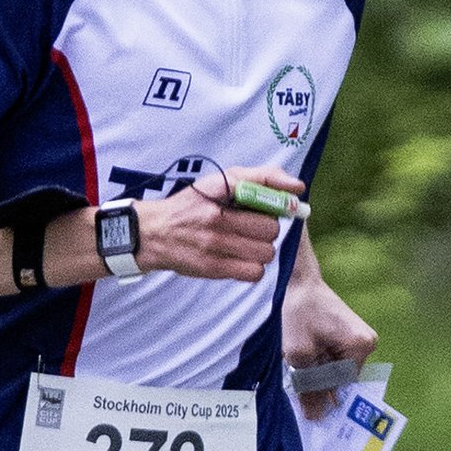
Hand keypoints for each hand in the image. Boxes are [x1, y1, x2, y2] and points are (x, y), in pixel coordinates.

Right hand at [135, 164, 305, 282]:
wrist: (153, 232)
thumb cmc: (192, 205)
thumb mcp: (219, 182)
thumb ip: (259, 179)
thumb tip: (297, 188)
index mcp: (220, 188)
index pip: (262, 185)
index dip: (283, 199)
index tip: (292, 205)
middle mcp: (217, 215)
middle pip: (270, 227)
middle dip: (268, 228)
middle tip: (254, 228)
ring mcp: (215, 244)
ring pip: (265, 251)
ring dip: (262, 249)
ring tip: (246, 244)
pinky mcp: (213, 268)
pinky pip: (254, 272)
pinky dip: (253, 268)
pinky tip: (241, 259)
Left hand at [283, 250, 376, 418]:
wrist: (292, 279)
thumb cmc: (297, 310)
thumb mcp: (299, 353)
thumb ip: (310, 387)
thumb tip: (316, 417)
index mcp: (361, 346)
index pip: (345, 387)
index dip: (326, 400)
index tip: (309, 415)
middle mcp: (364, 344)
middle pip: (342, 380)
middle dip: (319, 388)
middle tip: (296, 396)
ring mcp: (355, 340)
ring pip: (334, 372)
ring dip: (314, 375)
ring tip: (294, 373)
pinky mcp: (343, 337)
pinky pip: (330, 361)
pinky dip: (314, 365)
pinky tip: (299, 364)